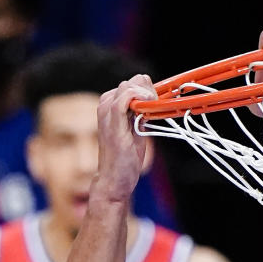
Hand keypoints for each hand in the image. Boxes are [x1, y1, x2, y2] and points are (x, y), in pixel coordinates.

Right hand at [94, 75, 156, 204]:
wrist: (114, 181)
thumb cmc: (124, 160)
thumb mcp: (135, 130)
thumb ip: (140, 114)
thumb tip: (152, 102)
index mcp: (110, 105)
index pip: (133, 83)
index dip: (149, 90)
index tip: (157, 105)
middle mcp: (106, 104)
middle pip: (133, 80)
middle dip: (150, 91)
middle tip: (156, 110)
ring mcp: (107, 111)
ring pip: (130, 85)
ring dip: (147, 95)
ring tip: (152, 113)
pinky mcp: (112, 121)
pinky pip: (126, 97)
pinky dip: (140, 97)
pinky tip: (148, 106)